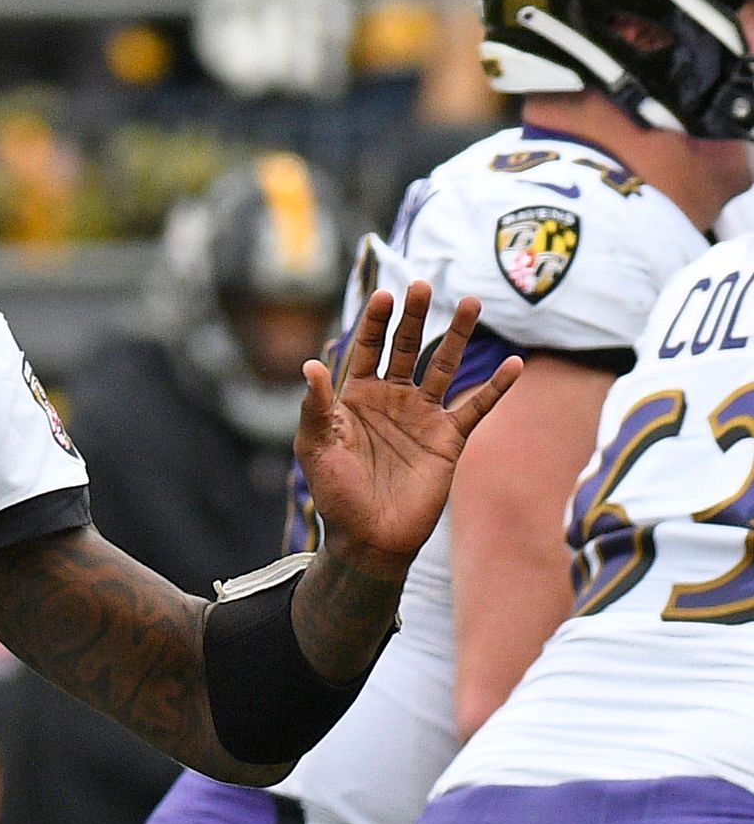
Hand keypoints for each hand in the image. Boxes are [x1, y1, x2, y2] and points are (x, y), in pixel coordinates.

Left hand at [297, 283, 521, 579]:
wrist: (369, 539)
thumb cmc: (336, 496)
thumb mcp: (315, 450)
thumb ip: (315, 408)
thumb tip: (311, 366)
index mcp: (357, 397)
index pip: (369, 349)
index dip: (376, 322)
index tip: (384, 296)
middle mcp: (392, 399)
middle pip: (407, 347)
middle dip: (414, 316)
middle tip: (422, 284)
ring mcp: (423, 416)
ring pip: (444, 366)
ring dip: (458, 335)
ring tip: (470, 302)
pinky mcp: (448, 438)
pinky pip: (477, 408)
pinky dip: (496, 388)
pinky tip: (514, 365)